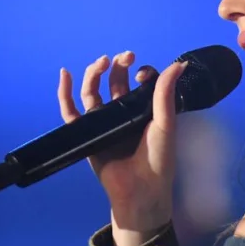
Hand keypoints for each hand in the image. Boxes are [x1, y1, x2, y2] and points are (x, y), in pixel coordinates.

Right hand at [57, 50, 188, 245]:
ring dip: (94, 73)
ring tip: (102, 62)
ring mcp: (102, 122)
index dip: (141, 72)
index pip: (138, 82)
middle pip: (115, 82)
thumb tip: (179, 63)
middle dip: (119, 65)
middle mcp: (122, 113)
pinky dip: (64, 92)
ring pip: (93, 91)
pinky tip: (66, 74)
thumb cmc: (158, 158)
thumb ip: (166, 93)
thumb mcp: (165, 123)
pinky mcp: (85, 134)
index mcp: (143, 110)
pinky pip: (70, 112)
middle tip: (126, 55)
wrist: (141, 189)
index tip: (144, 73)